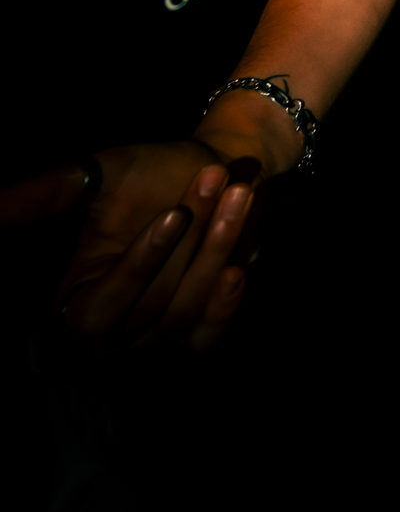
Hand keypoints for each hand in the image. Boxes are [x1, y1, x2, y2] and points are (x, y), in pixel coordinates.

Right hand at [53, 138, 265, 350]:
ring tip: (238, 193)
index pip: (98, 312)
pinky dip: (224, 309)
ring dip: (218, 251)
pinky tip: (237, 270)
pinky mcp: (195, 330)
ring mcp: (156, 335)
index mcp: (77, 298)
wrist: (217, 171)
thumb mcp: (102, 173)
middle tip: (217, 180)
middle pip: (153, 309)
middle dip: (192, 242)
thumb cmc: (151, 172)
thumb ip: (49, 194)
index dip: (139, 267)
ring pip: (184, 315)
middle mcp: (112, 329)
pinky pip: (207, 340)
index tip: (175, 214)